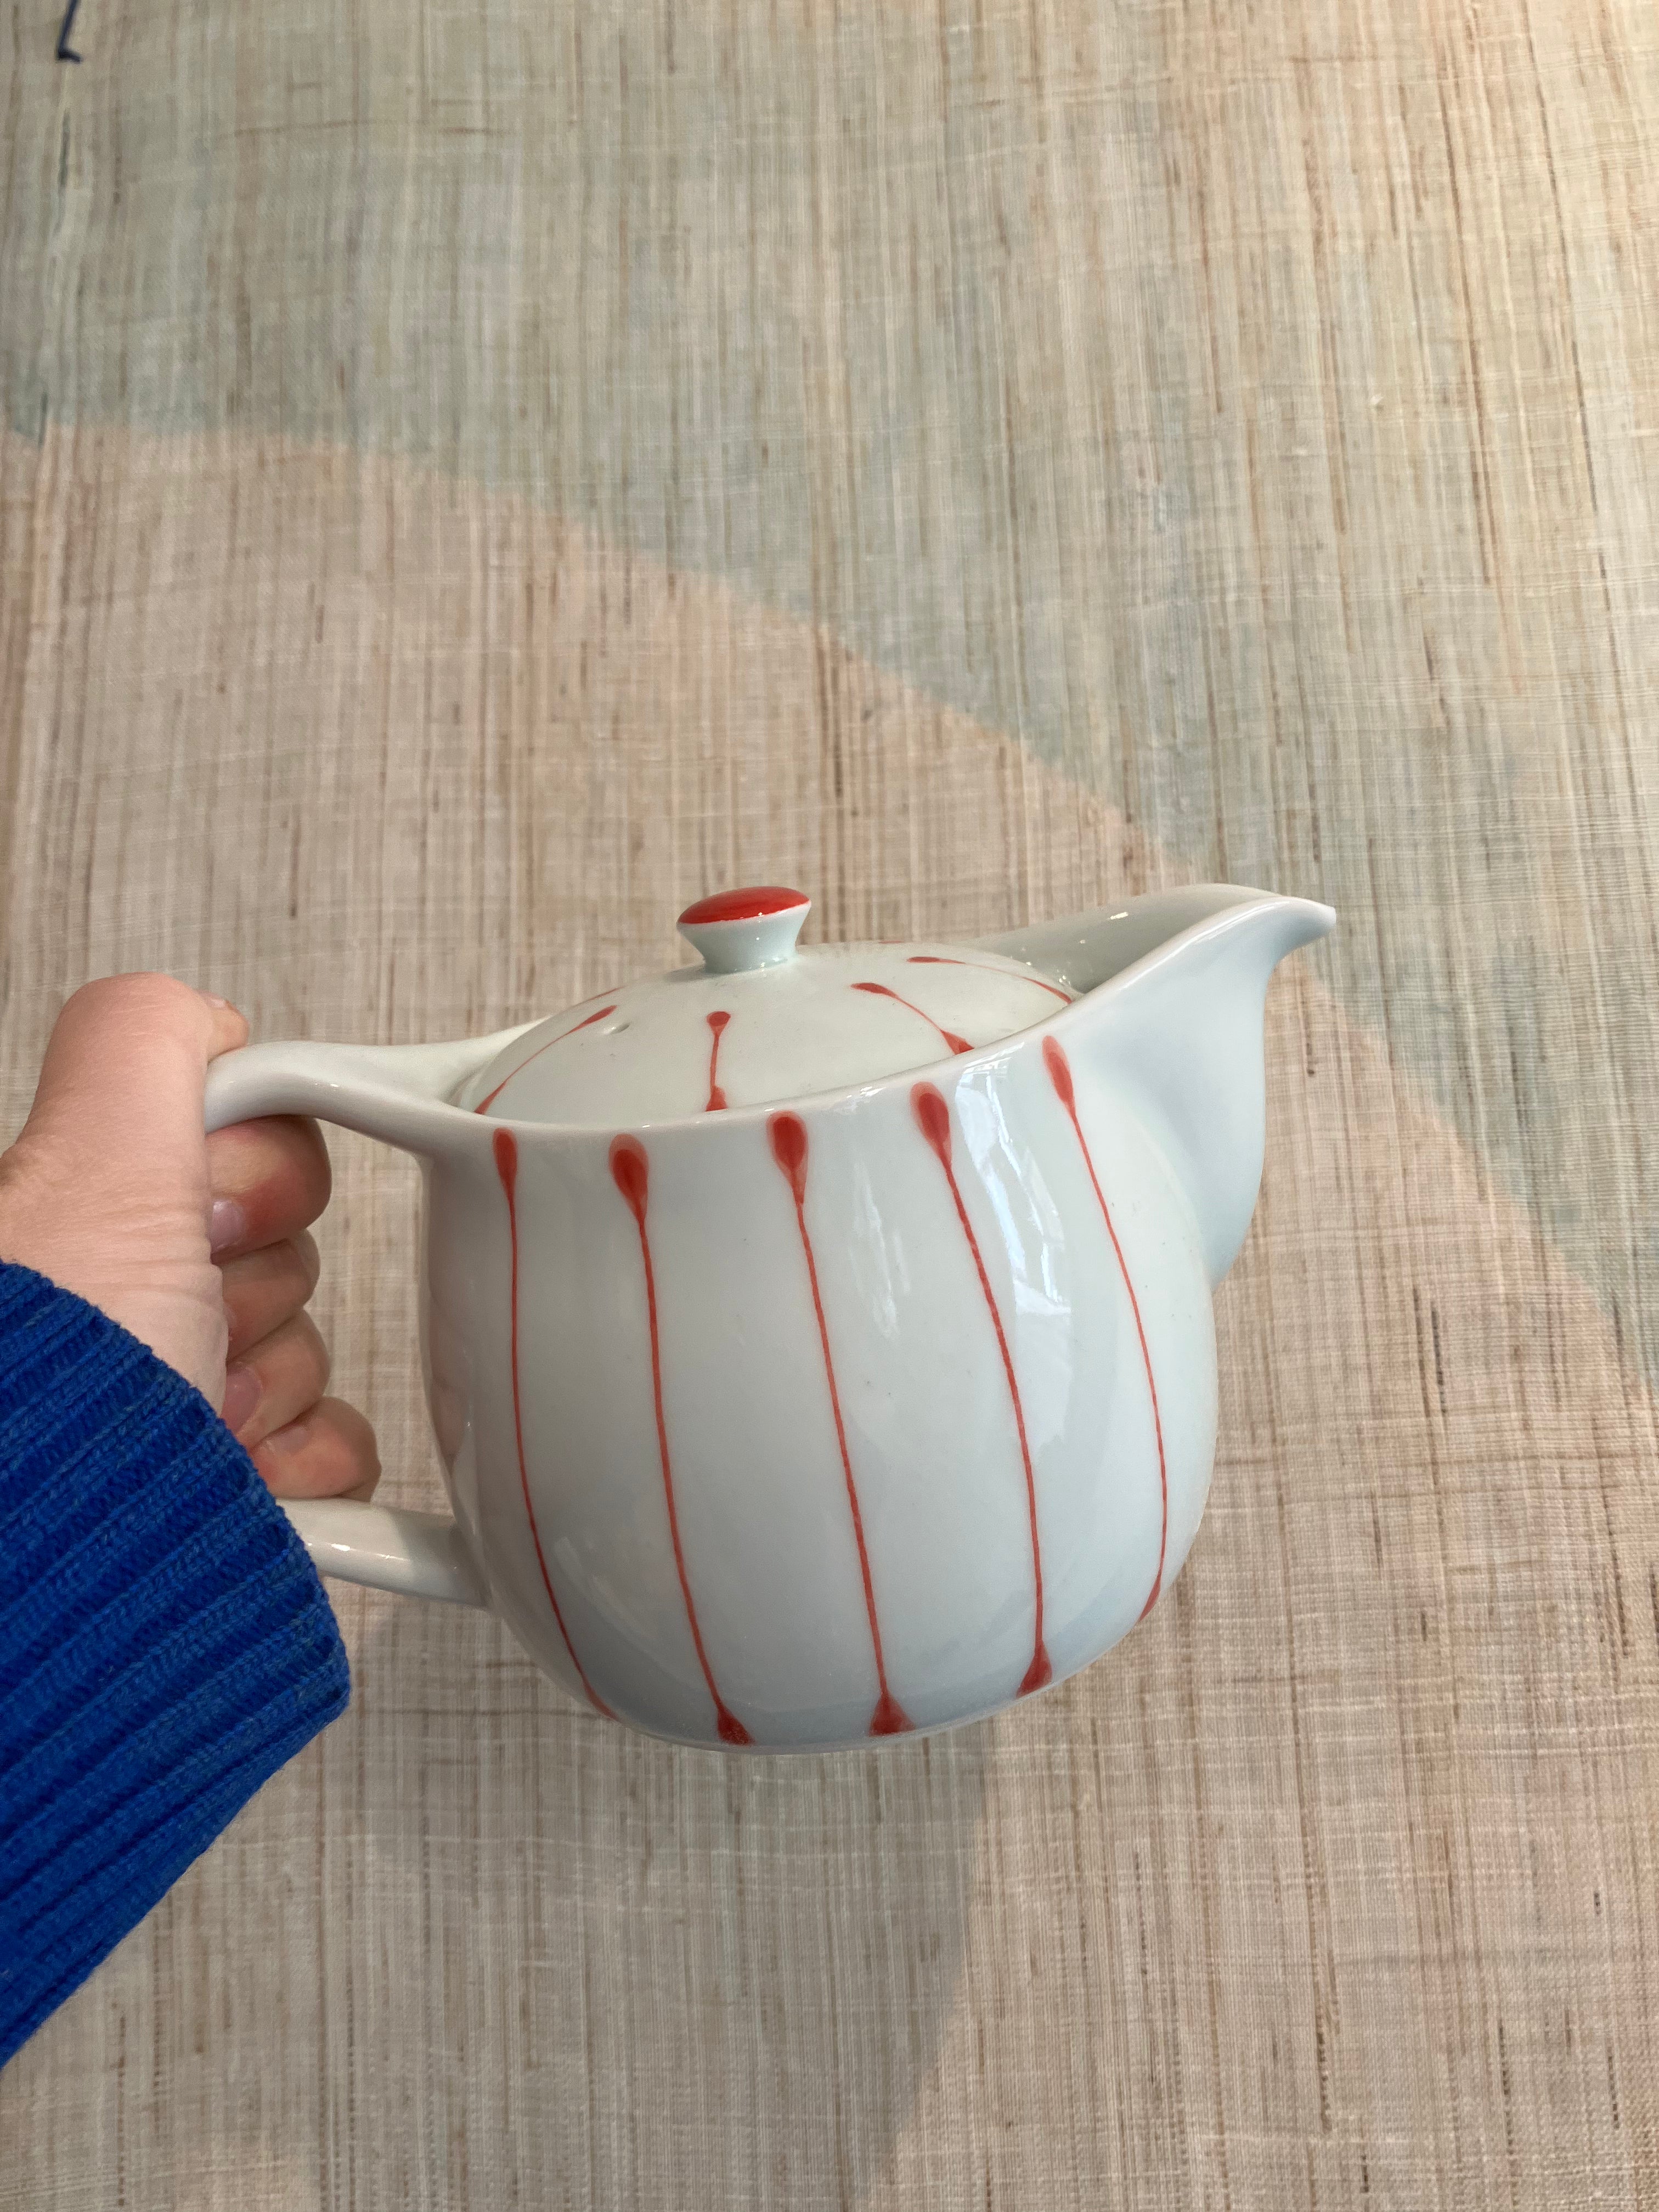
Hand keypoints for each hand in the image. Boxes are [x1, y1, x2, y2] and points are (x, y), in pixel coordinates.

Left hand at [0, 975, 378, 1500]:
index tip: (207, 1219)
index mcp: (74, 1226)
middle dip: (255, 1293)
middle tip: (191, 1331)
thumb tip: (211, 1022)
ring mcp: (170, 1417)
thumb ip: (144, 1044)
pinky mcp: (227, 1508)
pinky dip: (311, 1470)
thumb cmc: (46, 1400)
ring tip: (201, 1425)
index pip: (232, 1147)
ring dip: (275, 1389)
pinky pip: (334, 1453)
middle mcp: (114, 1317)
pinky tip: (249, 1483)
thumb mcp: (92, 1164)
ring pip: (304, 1352)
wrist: (60, 1593)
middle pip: (276, 1254)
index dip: (248, 1176)